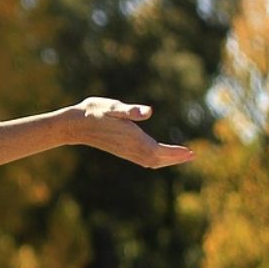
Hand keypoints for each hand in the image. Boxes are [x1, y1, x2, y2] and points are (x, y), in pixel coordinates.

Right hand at [69, 98, 194, 167]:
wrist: (75, 124)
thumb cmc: (94, 112)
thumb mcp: (112, 106)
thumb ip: (130, 110)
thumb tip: (148, 112)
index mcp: (131, 138)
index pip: (158, 150)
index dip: (175, 153)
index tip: (191, 152)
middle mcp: (130, 148)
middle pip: (157, 159)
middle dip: (175, 158)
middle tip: (193, 156)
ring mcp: (125, 151)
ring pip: (150, 161)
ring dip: (167, 160)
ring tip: (181, 156)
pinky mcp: (122, 150)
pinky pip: (143, 159)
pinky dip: (156, 160)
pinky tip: (159, 156)